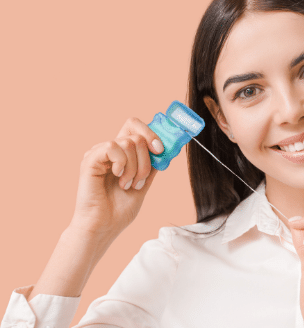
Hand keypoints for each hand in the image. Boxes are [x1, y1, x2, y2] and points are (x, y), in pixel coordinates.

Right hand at [70, 117, 162, 238]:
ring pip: (128, 142)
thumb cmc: (119, 210)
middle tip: (139, 181)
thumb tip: (163, 149)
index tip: (160, 150)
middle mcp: (110, 151)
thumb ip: (151, 166)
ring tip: (127, 185)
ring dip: (135, 167)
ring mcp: (99, 154)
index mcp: (122, 154)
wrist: (104, 227)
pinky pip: (112, 146)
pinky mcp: (90, 160)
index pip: (134, 126)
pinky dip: (122, 163)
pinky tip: (117, 177)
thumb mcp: (143, 183)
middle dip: (146, 160)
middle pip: (136, 135)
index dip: (150, 133)